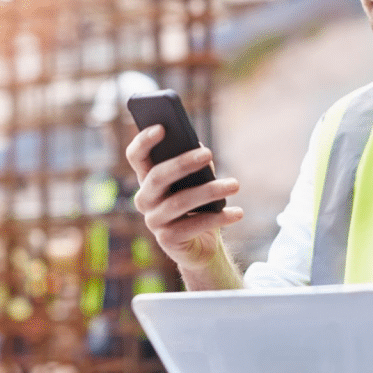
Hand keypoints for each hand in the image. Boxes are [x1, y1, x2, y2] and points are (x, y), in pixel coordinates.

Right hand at [125, 124, 242, 271]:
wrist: (201, 245)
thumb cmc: (198, 205)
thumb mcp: (196, 181)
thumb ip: (195, 164)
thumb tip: (201, 150)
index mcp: (147, 179)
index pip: (136, 156)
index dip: (144, 141)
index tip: (162, 127)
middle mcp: (144, 199)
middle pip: (158, 176)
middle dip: (183, 163)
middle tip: (208, 154)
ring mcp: (153, 221)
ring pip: (179, 201)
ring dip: (210, 191)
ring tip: (235, 184)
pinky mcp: (167, 240)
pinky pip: (193, 225)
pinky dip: (218, 218)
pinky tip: (237, 212)